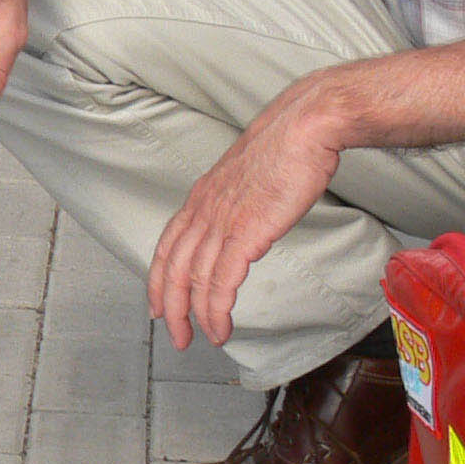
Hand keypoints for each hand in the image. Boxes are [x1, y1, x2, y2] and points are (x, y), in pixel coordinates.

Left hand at [148, 80, 347, 348]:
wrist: (306, 125)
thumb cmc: (288, 145)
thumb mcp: (249, 175)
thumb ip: (240, 200)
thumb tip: (248, 218)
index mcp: (202, 196)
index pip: (168, 245)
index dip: (159, 279)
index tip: (158, 303)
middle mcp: (203, 210)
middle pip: (173, 269)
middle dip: (170, 307)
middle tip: (175, 335)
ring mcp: (222, 221)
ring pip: (194, 280)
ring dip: (195, 315)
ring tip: (202, 338)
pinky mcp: (245, 232)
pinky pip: (221, 281)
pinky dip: (217, 309)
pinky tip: (220, 326)